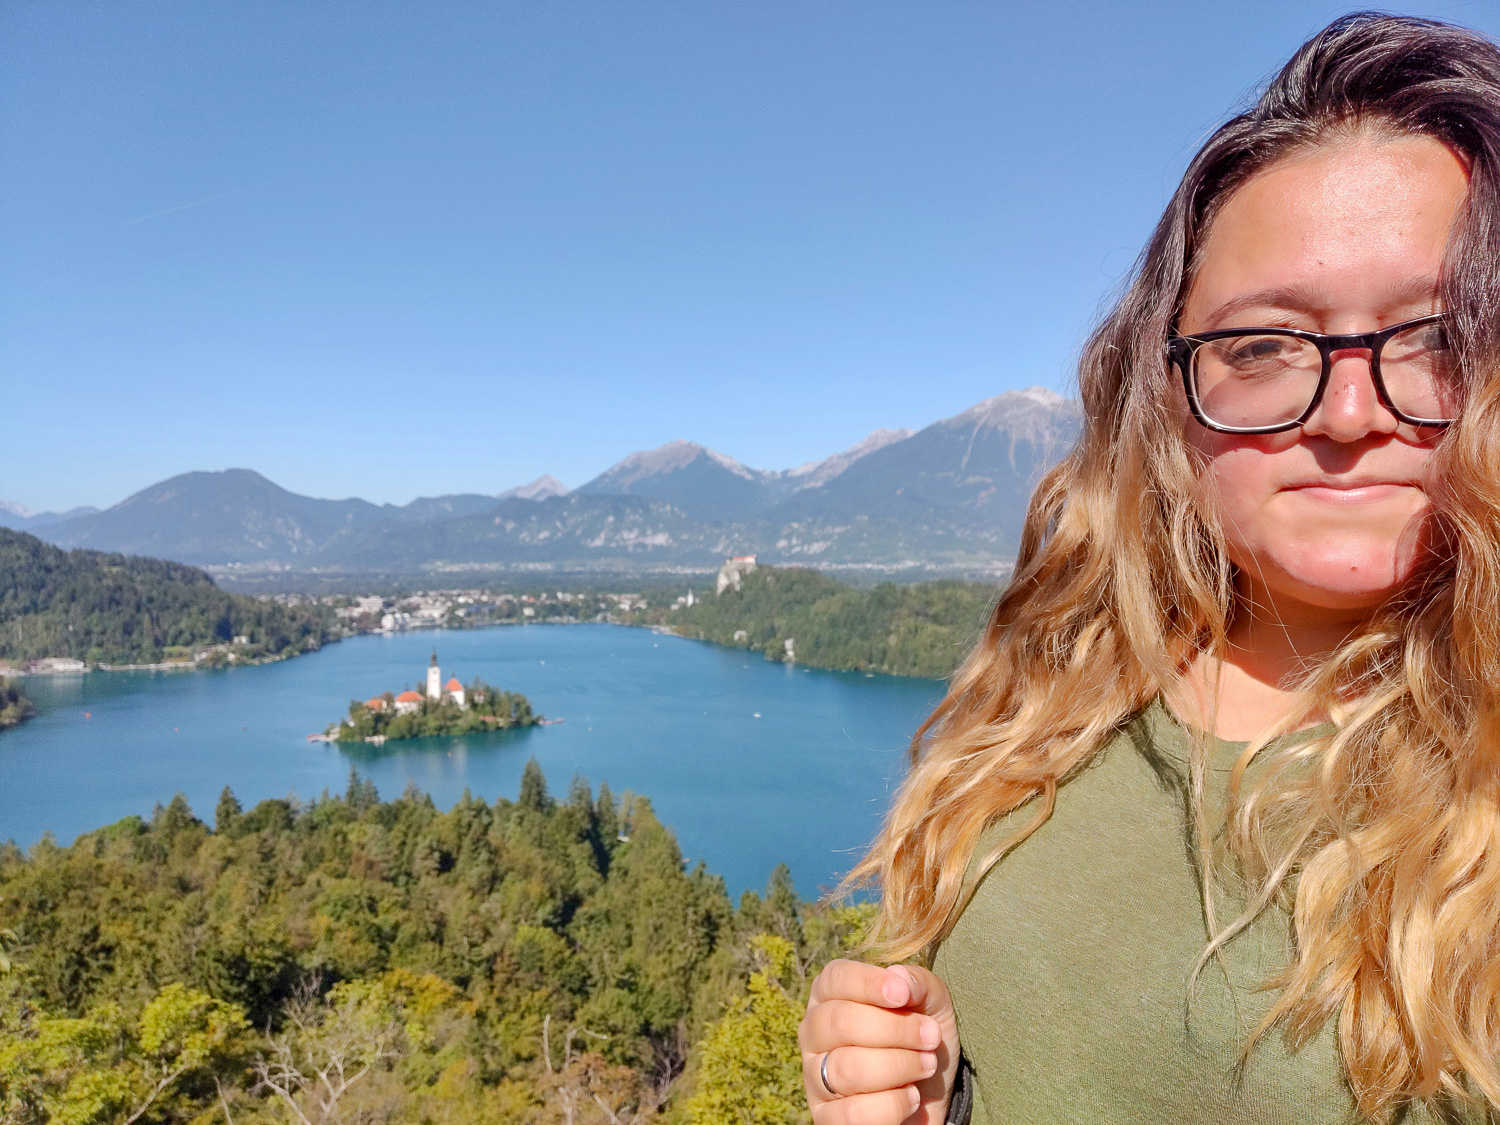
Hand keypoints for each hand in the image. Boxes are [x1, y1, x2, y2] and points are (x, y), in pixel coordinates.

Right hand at [799, 958, 960, 1124]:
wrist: (929, 1094)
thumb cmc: (921, 1039)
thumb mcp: (932, 1005)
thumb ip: (920, 984)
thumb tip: (899, 977)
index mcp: (830, 995)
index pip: (835, 979)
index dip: (868, 983)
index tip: (903, 995)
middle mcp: (814, 1033)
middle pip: (841, 1022)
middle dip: (896, 1030)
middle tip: (931, 1037)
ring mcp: (814, 1077)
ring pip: (848, 1068)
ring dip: (899, 1066)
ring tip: (927, 1065)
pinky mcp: (825, 1117)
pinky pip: (853, 1113)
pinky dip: (893, 1105)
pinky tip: (911, 1097)